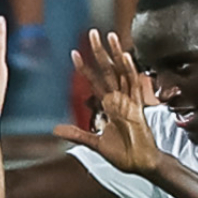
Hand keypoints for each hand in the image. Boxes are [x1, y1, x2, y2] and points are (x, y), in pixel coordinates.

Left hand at [54, 30, 164, 175]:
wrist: (141, 164)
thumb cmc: (123, 154)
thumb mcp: (95, 143)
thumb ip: (77, 134)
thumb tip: (56, 130)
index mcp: (109, 105)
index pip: (95, 81)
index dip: (85, 67)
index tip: (74, 53)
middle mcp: (119, 99)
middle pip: (108, 70)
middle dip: (100, 52)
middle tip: (92, 32)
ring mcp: (129, 101)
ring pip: (122, 72)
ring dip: (116, 54)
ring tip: (110, 36)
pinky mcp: (139, 108)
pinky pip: (135, 86)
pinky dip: (131, 71)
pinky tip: (125, 58)